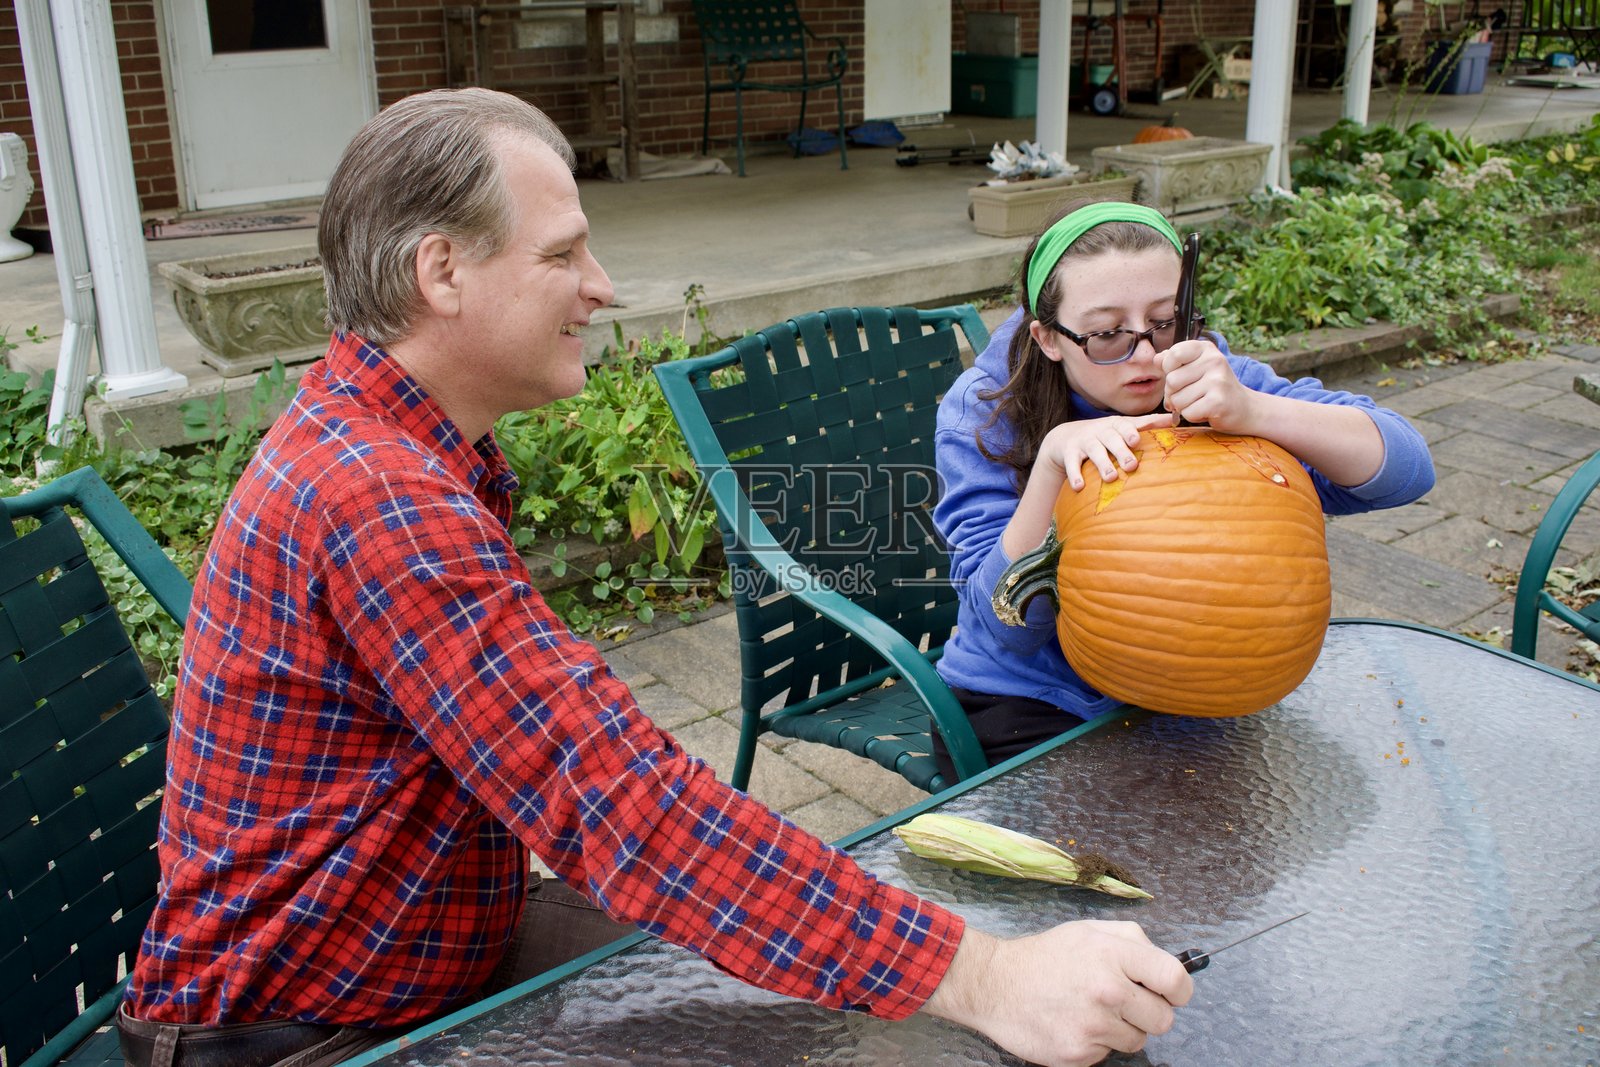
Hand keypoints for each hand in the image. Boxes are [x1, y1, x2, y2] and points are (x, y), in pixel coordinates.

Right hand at [922, 921, 1192, 1066]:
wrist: (994, 984)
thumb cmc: (1044, 957)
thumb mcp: (1088, 931)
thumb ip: (1131, 939)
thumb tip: (1166, 964)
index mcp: (1113, 954)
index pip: (1174, 979)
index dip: (1179, 991)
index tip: (1171, 994)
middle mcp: (1107, 989)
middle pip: (1163, 1019)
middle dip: (1149, 1013)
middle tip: (1124, 1003)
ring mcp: (1094, 1024)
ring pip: (1138, 1040)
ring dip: (1121, 1029)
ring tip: (1091, 1011)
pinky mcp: (1079, 1052)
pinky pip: (1108, 1054)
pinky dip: (1096, 1043)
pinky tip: (1074, 1024)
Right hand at [1040, 412, 1176, 491]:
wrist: (1065, 437)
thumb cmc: (1104, 435)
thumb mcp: (1122, 427)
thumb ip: (1147, 424)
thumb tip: (1177, 418)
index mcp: (1116, 425)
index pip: (1125, 426)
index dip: (1130, 432)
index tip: (1136, 440)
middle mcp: (1100, 431)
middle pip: (1111, 439)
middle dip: (1120, 451)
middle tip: (1131, 465)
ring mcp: (1084, 441)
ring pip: (1094, 451)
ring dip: (1102, 464)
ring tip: (1110, 478)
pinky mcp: (1068, 453)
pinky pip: (1071, 463)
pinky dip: (1074, 474)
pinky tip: (1079, 487)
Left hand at [1161, 338, 1258, 432]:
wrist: (1244, 407)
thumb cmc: (1214, 387)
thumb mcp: (1196, 367)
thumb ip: (1174, 361)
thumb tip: (1156, 359)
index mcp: (1205, 349)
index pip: (1174, 353)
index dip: (1168, 369)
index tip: (1180, 374)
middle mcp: (1214, 361)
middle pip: (1171, 381)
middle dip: (1175, 393)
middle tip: (1192, 394)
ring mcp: (1217, 381)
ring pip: (1177, 399)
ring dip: (1184, 406)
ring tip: (1201, 402)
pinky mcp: (1218, 402)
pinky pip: (1187, 413)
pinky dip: (1193, 416)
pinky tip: (1206, 411)